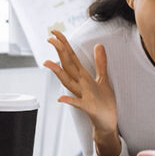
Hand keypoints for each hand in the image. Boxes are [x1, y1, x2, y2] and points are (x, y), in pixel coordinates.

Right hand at [43, 30, 119, 155]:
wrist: (107, 123)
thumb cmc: (104, 103)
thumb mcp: (103, 79)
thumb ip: (100, 62)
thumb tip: (99, 45)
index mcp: (83, 77)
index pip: (71, 57)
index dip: (64, 44)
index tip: (55, 32)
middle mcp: (79, 85)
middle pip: (67, 66)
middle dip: (59, 52)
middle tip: (50, 39)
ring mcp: (82, 96)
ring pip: (68, 82)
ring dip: (58, 73)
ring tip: (47, 62)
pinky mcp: (88, 107)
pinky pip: (77, 103)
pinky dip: (69, 101)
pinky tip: (60, 98)